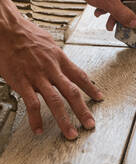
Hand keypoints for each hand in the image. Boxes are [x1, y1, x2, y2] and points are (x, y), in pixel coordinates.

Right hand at [0, 16, 102, 138]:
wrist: (9, 30)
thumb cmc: (26, 33)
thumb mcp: (48, 42)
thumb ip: (56, 56)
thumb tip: (62, 63)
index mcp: (59, 58)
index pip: (79, 75)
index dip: (91, 88)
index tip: (99, 98)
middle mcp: (52, 68)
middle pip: (72, 92)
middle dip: (83, 110)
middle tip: (90, 124)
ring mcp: (38, 76)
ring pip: (55, 101)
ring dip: (64, 120)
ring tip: (71, 133)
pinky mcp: (22, 82)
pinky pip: (32, 104)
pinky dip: (36, 119)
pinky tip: (38, 129)